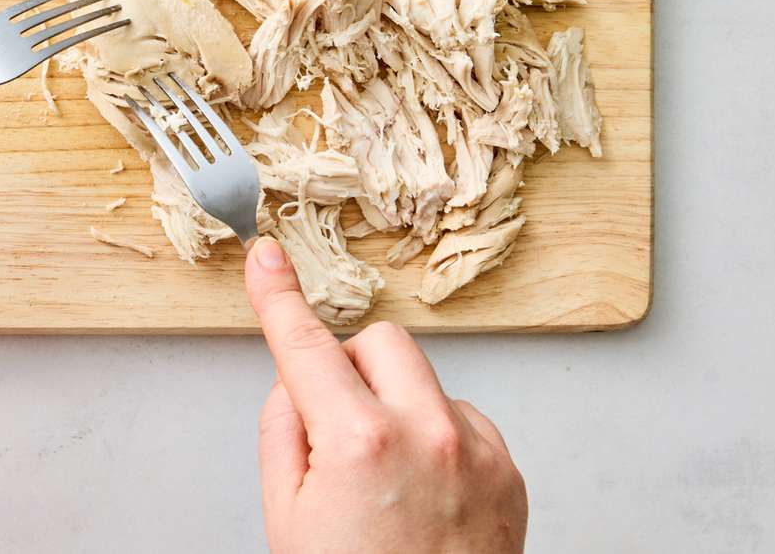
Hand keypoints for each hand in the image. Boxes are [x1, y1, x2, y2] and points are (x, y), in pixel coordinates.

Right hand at [245, 237, 526, 553]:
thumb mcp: (285, 517)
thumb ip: (283, 429)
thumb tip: (300, 384)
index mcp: (359, 444)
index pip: (306, 346)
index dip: (278, 296)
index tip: (266, 256)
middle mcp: (427, 435)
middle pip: (380, 343)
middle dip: (350, 368)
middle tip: (334, 423)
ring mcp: (477, 452)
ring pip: (423, 380)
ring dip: (396, 406)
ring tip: (385, 481)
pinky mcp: (508, 472)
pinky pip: (461, 418)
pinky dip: (436, 437)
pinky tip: (422, 493)